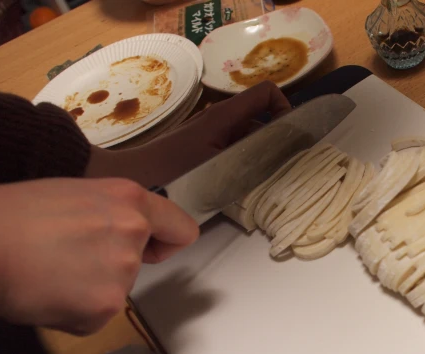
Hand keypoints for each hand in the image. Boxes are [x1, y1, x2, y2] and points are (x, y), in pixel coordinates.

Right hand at [0, 178, 198, 334]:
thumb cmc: (14, 214)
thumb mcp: (76, 195)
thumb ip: (113, 214)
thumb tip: (126, 236)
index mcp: (131, 201)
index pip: (182, 230)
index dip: (166, 242)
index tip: (149, 250)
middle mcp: (135, 234)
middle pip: (139, 263)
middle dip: (111, 265)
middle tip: (66, 256)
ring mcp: (123, 274)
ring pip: (116, 290)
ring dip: (90, 289)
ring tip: (50, 272)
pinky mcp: (105, 308)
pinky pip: (96, 316)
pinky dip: (74, 313)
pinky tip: (47, 293)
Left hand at [87, 81, 290, 188]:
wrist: (134, 178)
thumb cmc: (173, 171)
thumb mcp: (218, 166)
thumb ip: (251, 159)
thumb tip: (279, 157)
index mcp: (225, 115)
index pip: (267, 94)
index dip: (285, 109)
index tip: (291, 137)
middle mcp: (220, 120)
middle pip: (260, 120)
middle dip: (276, 140)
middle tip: (284, 168)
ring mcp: (211, 135)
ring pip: (247, 139)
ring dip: (259, 157)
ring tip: (263, 182)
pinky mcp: (203, 151)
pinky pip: (233, 151)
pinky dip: (242, 165)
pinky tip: (240, 188)